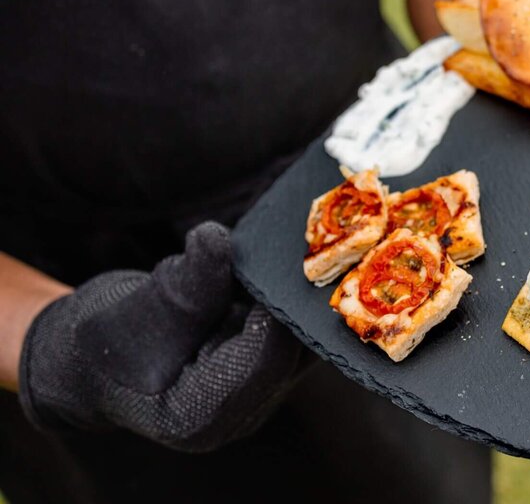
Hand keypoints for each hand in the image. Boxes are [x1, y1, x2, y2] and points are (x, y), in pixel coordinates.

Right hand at [18, 221, 306, 451]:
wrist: (101, 356)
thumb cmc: (110, 340)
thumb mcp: (136, 309)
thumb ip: (185, 283)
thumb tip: (216, 238)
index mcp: (201, 418)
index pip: (264, 362)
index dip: (274, 310)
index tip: (272, 264)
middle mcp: (241, 414)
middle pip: (292, 350)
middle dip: (286, 299)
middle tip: (281, 250)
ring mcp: (260, 392)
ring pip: (300, 336)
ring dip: (287, 294)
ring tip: (269, 256)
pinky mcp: (270, 366)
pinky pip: (294, 328)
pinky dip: (284, 296)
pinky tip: (272, 266)